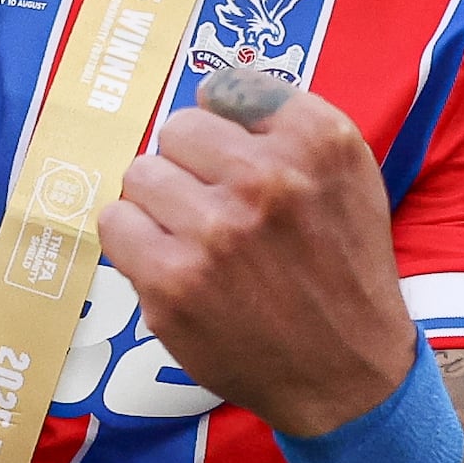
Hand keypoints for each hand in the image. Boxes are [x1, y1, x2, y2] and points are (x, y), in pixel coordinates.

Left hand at [98, 84, 415, 436]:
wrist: (348, 374)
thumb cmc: (342, 268)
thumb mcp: (348, 175)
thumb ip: (283, 125)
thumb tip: (203, 95)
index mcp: (318, 139)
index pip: (224, 88)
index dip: (227, 129)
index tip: (241, 162)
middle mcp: (267, 177)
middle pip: (176, 130)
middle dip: (191, 167)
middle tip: (220, 210)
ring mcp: (215, 231)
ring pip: (139, 173)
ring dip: (160, 204)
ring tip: (196, 238)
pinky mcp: (172, 281)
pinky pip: (115, 223)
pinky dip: (134, 241)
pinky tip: (171, 263)